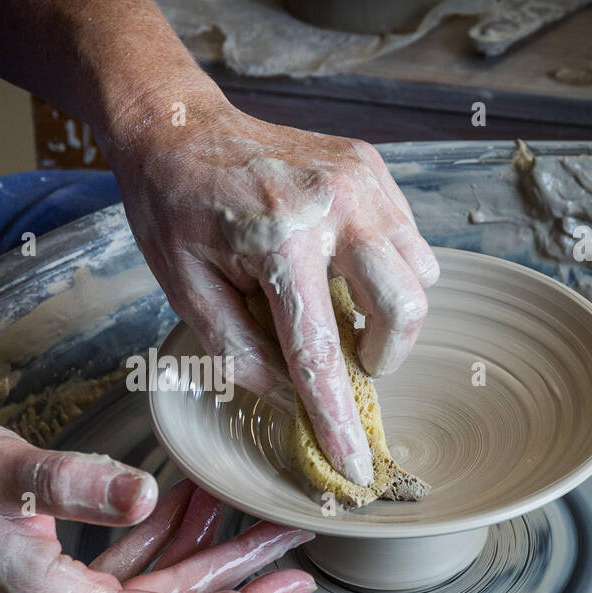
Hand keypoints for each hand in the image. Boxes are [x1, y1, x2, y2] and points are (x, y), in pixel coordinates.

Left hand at [108, 100, 437, 486]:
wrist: (178, 126)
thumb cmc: (172, 207)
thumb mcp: (184, 289)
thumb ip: (238, 352)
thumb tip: (291, 402)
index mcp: (278, 239)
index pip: (320, 351)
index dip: (338, 419)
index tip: (355, 467)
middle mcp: (334, 205)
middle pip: (404, 310)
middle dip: (381, 357)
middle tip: (344, 361)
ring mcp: (361, 180)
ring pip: (419, 275)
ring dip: (390, 312)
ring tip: (337, 308)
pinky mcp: (372, 167)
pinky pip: (409, 239)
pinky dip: (388, 270)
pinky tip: (339, 265)